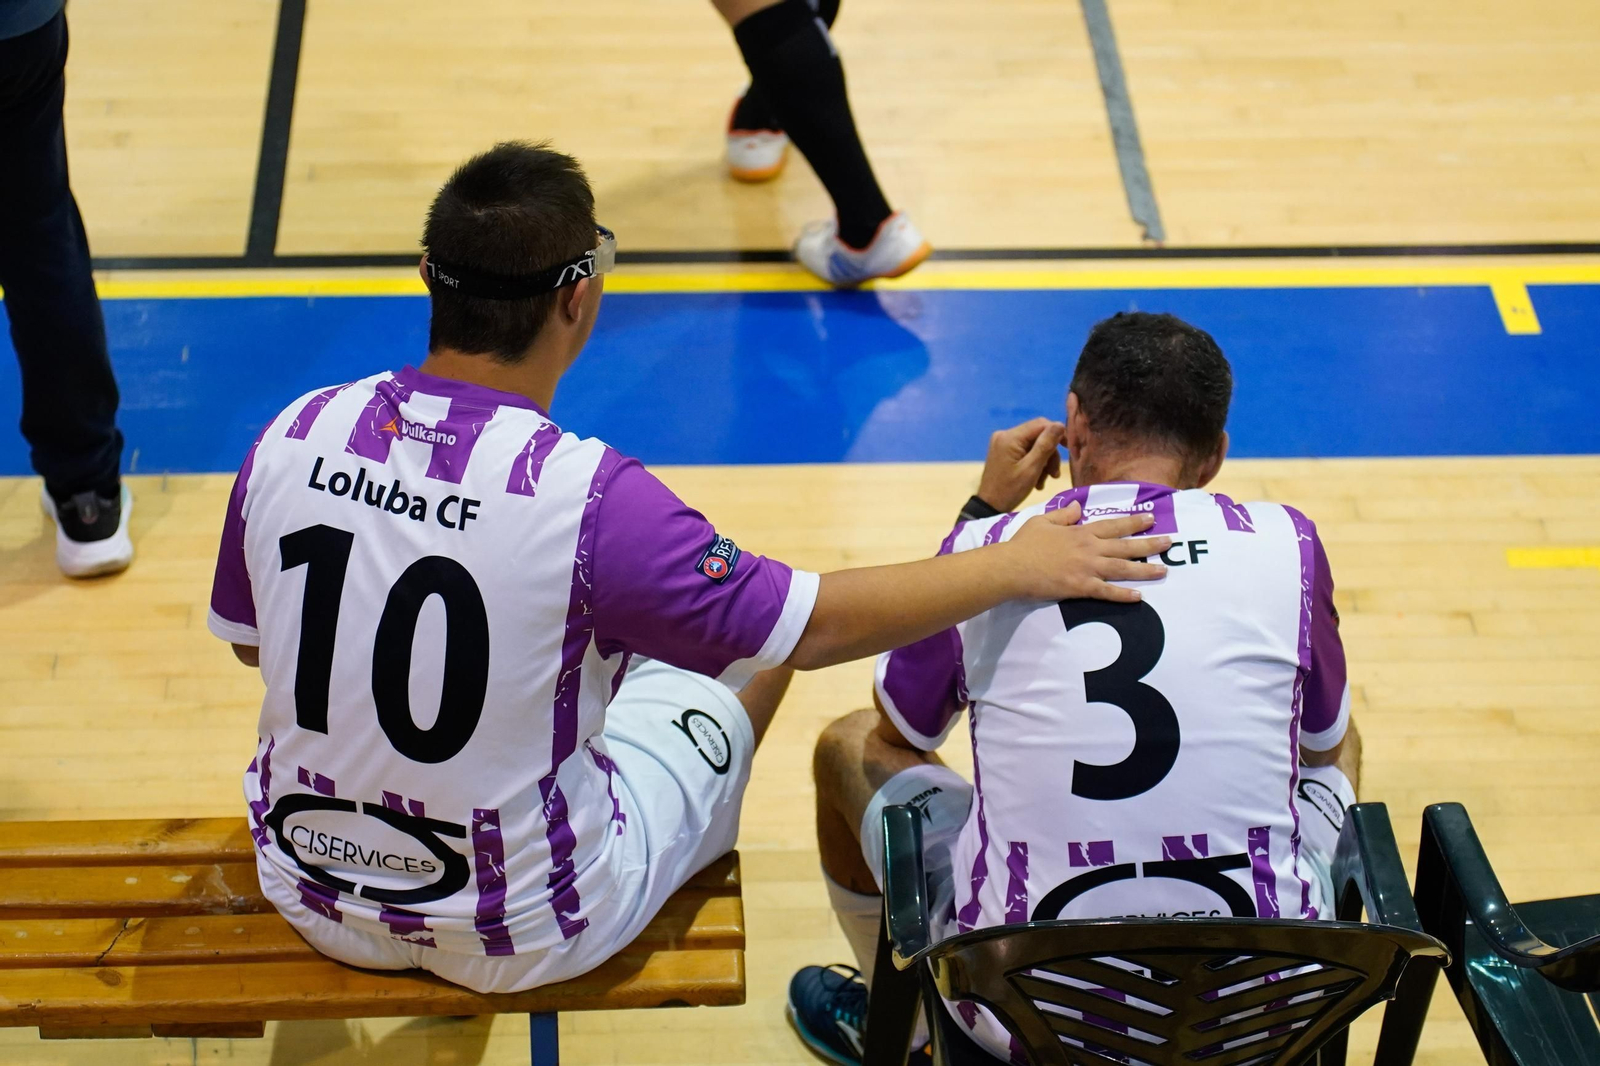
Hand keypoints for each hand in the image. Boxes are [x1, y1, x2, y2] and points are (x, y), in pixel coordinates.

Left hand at [976, 418, 1066, 512]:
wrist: (989, 506)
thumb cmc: (1010, 490)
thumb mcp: (1031, 469)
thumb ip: (1045, 445)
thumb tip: (1060, 424)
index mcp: (1010, 437)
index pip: (1041, 424)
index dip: (1057, 434)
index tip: (1069, 449)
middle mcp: (1005, 435)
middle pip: (1038, 435)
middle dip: (1049, 454)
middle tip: (1054, 474)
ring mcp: (1003, 443)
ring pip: (1033, 444)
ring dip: (1043, 461)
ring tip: (1046, 480)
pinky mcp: (1004, 451)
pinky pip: (1025, 451)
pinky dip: (1034, 463)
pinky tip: (1036, 480)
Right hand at [1002, 502, 1169, 601]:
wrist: (1012, 567)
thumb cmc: (1024, 544)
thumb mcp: (1042, 521)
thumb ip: (1062, 515)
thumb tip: (1076, 508)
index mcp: (1080, 531)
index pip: (1113, 525)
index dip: (1133, 522)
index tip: (1150, 518)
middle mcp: (1089, 548)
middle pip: (1125, 545)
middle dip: (1149, 543)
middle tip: (1169, 542)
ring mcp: (1087, 568)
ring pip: (1122, 568)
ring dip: (1145, 570)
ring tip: (1164, 570)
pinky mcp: (1080, 587)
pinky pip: (1107, 592)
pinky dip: (1123, 594)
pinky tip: (1139, 597)